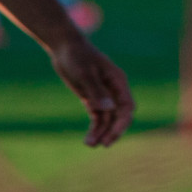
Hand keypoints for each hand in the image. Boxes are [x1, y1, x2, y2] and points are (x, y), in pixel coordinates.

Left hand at [49, 32, 134, 147]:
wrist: (64, 47)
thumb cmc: (77, 56)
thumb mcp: (85, 73)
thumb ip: (96, 92)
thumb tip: (109, 109)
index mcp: (118, 81)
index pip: (127, 106)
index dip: (122, 122)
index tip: (112, 135)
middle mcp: (114, 90)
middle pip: (119, 116)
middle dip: (113, 131)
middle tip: (103, 144)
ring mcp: (103, 95)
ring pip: (108, 119)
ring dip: (101, 132)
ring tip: (89, 144)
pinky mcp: (92, 99)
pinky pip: (97, 117)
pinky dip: (94, 128)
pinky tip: (88, 139)